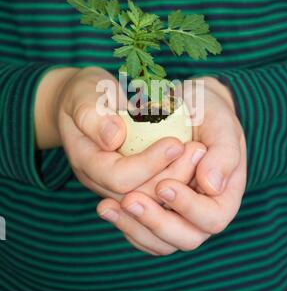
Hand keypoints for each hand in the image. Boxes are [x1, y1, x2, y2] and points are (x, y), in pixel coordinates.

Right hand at [35, 66, 200, 197]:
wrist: (83, 102)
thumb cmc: (84, 94)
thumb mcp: (84, 95)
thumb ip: (93, 116)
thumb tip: (114, 138)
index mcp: (86, 161)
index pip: (119, 177)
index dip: (148, 164)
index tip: (175, 143)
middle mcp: (100, 180)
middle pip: (139, 193)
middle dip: (171, 174)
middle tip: (197, 150)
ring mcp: (115, 183)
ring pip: (151, 196)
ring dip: (178, 178)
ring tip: (199, 153)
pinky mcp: (132, 179)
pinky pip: (155, 189)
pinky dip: (176, 177)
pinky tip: (193, 160)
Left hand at [97, 77, 245, 254]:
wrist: (188, 109)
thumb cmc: (208, 113)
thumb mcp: (221, 124)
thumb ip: (223, 154)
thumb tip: (211, 186)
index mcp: (225, 195)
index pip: (212, 218)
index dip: (188, 207)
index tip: (164, 185)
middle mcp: (203, 211)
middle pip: (186, 238)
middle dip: (157, 222)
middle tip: (130, 200)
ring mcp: (179, 215)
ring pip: (160, 242)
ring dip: (135, 226)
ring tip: (108, 207)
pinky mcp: (158, 211)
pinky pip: (143, 232)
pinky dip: (126, 223)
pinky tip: (107, 208)